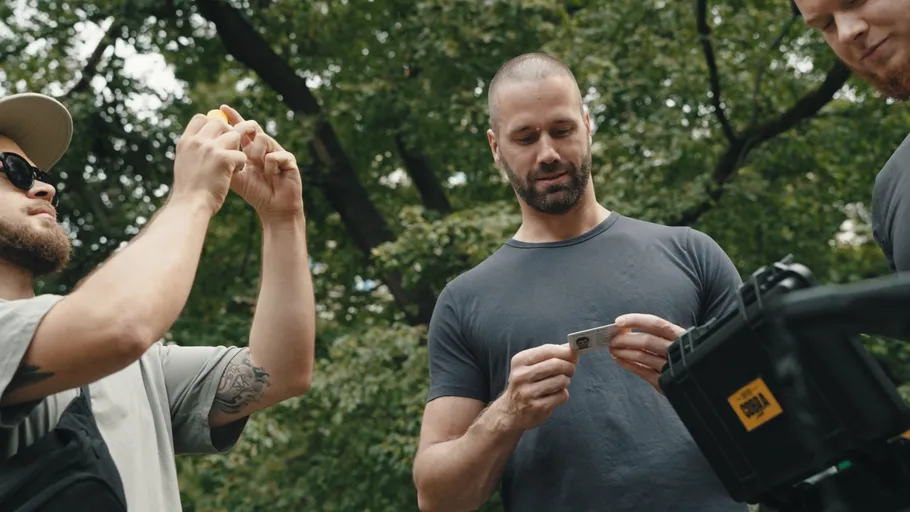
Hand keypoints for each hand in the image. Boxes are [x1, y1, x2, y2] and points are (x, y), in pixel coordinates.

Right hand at [172, 114, 251, 214]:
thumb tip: (206, 139)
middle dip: (229, 135)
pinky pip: (241, 154)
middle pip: (220, 124)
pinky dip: (240, 165)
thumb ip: (194, 150)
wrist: (190, 206)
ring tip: (230, 166)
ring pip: (234, 136)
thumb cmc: (189, 191)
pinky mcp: (224, 158)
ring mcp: (210, 148)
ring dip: (236, 150)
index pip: (201, 118)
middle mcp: (197, 141)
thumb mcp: (185, 164)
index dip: (212, 124)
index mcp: (185, 142)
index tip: (217, 138)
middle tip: (229, 151)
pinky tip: (232, 175)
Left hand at [219, 105, 303, 221]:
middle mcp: (264, 148)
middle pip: (254, 127)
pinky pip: (275, 154)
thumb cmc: (255, 193)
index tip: (222, 108)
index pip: (241, 129)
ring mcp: (277, 152)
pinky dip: (270, 166)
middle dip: (244, 128)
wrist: (273, 209)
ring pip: (263, 138)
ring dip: (256, 153)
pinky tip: (271, 176)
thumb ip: (224, 162)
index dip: (233, 117)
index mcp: (251, 150)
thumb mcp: (234, 176)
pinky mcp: (289, 160)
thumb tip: (207, 149)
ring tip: (257, 166)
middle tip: (236, 133)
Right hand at [494, 344, 577, 431]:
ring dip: (566, 381)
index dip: (565, 351)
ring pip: (561, 380)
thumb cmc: (526, 384)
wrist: (511, 412)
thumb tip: (571, 348)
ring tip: (559, 384)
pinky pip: (562, 395)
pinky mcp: (538, 407)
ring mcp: (529, 393)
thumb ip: (550, 355)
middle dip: (569, 366)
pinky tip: (554, 396)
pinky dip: (563, 394)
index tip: (575, 353)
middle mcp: (521, 376)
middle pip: (556, 365)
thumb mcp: (530, 366)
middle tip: (571, 370)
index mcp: (519, 361)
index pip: (547, 350)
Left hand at [609, 314, 685, 393]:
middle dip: (625, 339)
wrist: (707, 382)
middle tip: (612, 338)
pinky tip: (619, 359)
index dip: (636, 320)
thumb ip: (661, 334)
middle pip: (646, 341)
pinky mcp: (666, 383)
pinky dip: (629, 365)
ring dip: (623, 351)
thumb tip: (629, 328)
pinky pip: (643, 372)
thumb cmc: (688, 356)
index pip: (656, 324)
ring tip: (613, 348)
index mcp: (681, 336)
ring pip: (642, 356)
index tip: (619, 321)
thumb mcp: (682, 340)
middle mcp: (677, 351)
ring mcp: (671, 368)